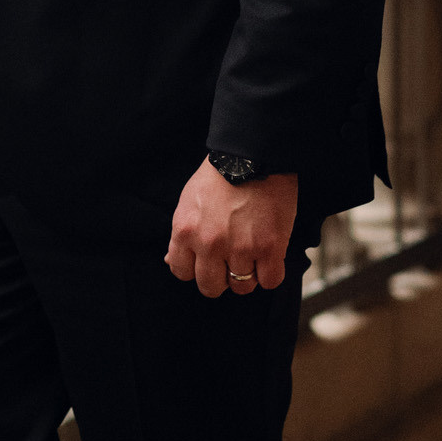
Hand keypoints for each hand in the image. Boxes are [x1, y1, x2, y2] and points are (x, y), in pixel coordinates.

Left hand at [166, 162, 298, 300]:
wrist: (254, 153)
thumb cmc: (221, 174)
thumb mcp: (188, 201)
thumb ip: (181, 234)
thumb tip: (170, 261)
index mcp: (185, 231)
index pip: (181, 272)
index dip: (196, 268)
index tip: (207, 261)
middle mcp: (209, 244)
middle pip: (210, 287)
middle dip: (221, 278)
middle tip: (231, 263)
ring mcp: (240, 249)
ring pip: (242, 287)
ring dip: (248, 274)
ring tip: (253, 255)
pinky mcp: (269, 248)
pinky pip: (270, 281)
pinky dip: (271, 273)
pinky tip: (270, 257)